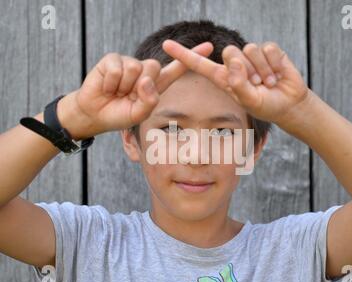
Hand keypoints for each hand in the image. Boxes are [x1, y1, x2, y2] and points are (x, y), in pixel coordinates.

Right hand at [58, 42, 213, 139]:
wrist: (94, 114)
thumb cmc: (118, 115)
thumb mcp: (138, 114)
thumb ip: (149, 101)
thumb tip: (147, 81)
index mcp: (155, 85)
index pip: (176, 69)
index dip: (191, 58)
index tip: (209, 47)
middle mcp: (144, 71)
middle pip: (155, 66)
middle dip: (141, 84)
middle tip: (128, 96)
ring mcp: (128, 63)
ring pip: (136, 68)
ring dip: (124, 86)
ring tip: (117, 93)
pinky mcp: (113, 60)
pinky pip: (118, 67)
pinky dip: (112, 82)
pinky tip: (107, 88)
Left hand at [162, 40, 308, 124]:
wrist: (289, 104)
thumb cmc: (267, 106)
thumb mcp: (250, 102)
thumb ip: (239, 85)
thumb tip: (233, 62)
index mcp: (225, 79)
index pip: (200, 65)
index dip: (184, 55)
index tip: (166, 45)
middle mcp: (235, 65)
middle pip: (230, 52)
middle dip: (247, 70)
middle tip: (258, 85)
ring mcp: (251, 57)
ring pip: (250, 50)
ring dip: (263, 70)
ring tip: (269, 83)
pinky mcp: (268, 51)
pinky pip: (267, 48)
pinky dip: (275, 63)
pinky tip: (278, 75)